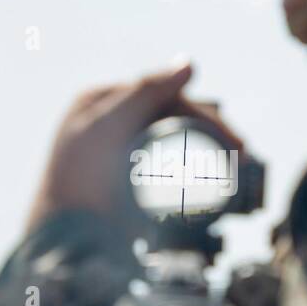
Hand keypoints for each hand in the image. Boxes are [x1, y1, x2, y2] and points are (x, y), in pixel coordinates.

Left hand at [24, 61, 242, 235]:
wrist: (64, 241)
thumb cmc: (77, 185)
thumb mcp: (105, 128)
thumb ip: (143, 93)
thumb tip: (187, 64)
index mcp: (100, 102)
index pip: (164, 95)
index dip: (202, 113)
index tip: (233, 139)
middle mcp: (110, 121)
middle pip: (172, 116)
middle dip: (211, 131)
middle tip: (243, 154)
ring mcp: (120, 151)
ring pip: (174, 138)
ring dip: (207, 147)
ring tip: (235, 163)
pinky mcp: (128, 180)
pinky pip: (169, 163)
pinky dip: (193, 166)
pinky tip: (211, 175)